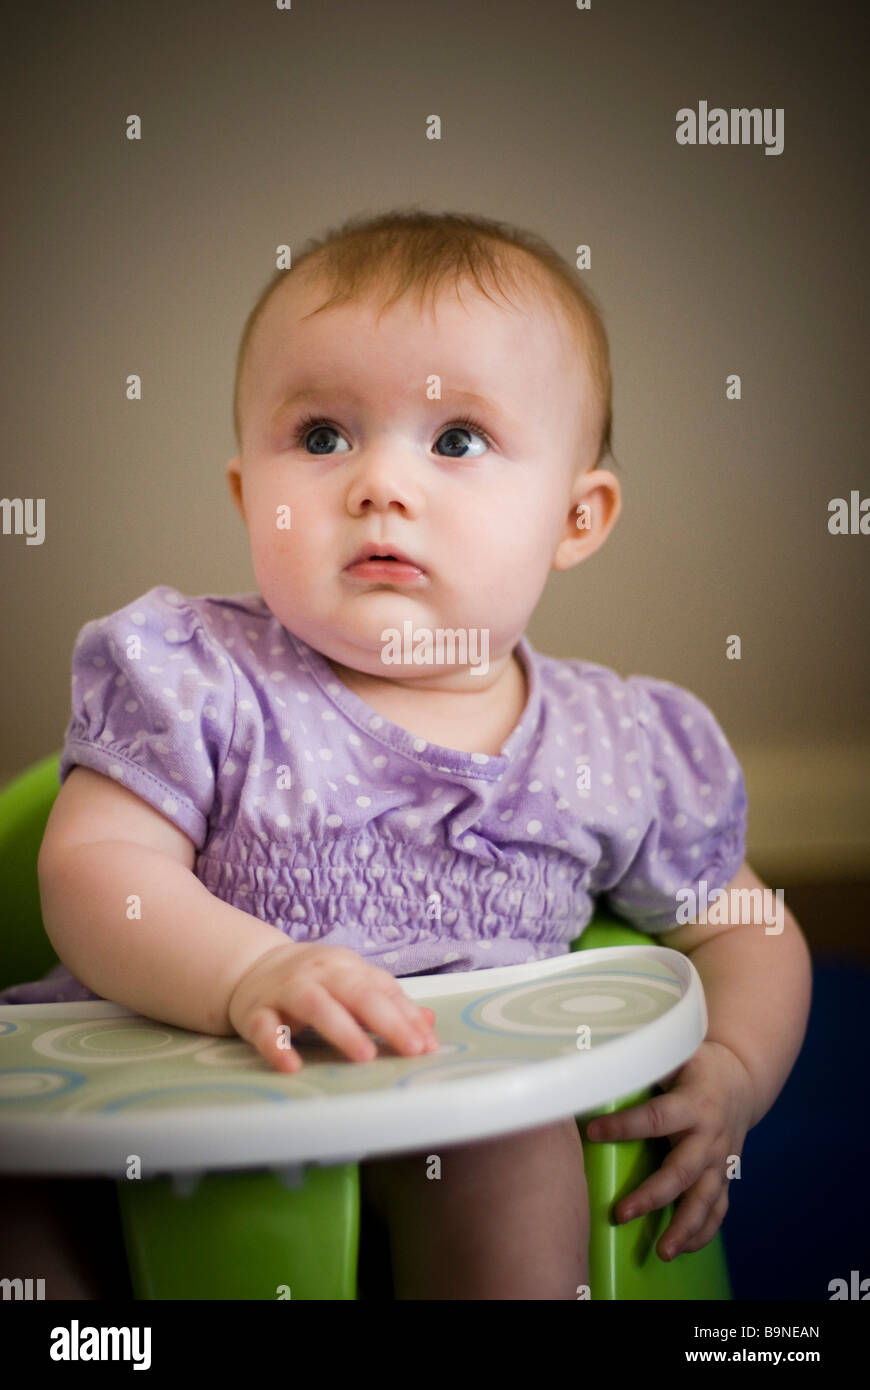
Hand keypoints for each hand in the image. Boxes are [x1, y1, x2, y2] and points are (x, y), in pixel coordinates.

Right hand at [228, 942, 437, 1072]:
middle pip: (356, 993)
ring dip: (342, 1029)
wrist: (251, 967)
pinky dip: (278, 1046)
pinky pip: (266, 1028)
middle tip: (411, 1049)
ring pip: (316, 1006)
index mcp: (346, 966)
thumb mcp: (351, 982)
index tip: (428, 1045)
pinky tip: (292, 1066)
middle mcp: (318, 973)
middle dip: (386, 1020)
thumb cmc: (313, 980)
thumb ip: (388, 1002)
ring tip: (365, 1056)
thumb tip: (429, 1023)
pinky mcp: (255, 1012)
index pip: (382, 989)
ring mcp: (286, 990)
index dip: (406, 1016)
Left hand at [583, 1040, 754, 1260]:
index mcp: (694, 1103)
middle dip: (652, 1195)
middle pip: (681, 1171)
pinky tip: (680, 1249)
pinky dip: (702, 1232)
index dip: (624, 1125)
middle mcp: (709, 1136)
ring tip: (661, 1252)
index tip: (592, 1131)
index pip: (655, 1118)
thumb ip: (647, 1061)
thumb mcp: (677, 1053)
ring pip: (704, 1199)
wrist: (740, 1080)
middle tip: (621, 1213)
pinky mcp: (724, 1175)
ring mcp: (719, 1160)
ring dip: (683, 1227)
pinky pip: (718, 1209)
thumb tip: (599, 1056)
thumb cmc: (697, 1064)